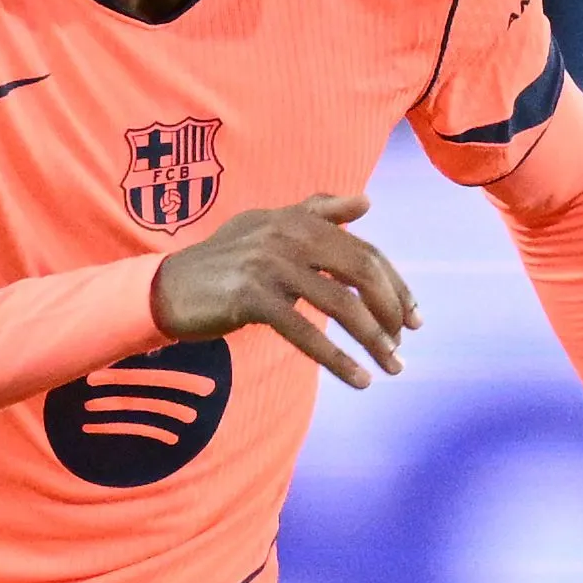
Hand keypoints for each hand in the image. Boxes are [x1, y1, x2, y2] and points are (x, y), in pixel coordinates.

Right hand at [150, 190, 419, 388]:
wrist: (168, 288)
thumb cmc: (223, 261)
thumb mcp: (269, 228)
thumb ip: (317, 212)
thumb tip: (366, 201)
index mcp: (299, 220)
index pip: (365, 252)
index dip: (396, 285)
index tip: (415, 317)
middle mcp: (288, 235)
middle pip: (361, 274)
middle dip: (391, 312)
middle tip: (404, 345)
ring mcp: (270, 264)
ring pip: (340, 305)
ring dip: (373, 340)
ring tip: (391, 367)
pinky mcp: (252, 296)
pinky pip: (306, 332)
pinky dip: (337, 359)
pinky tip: (358, 380)